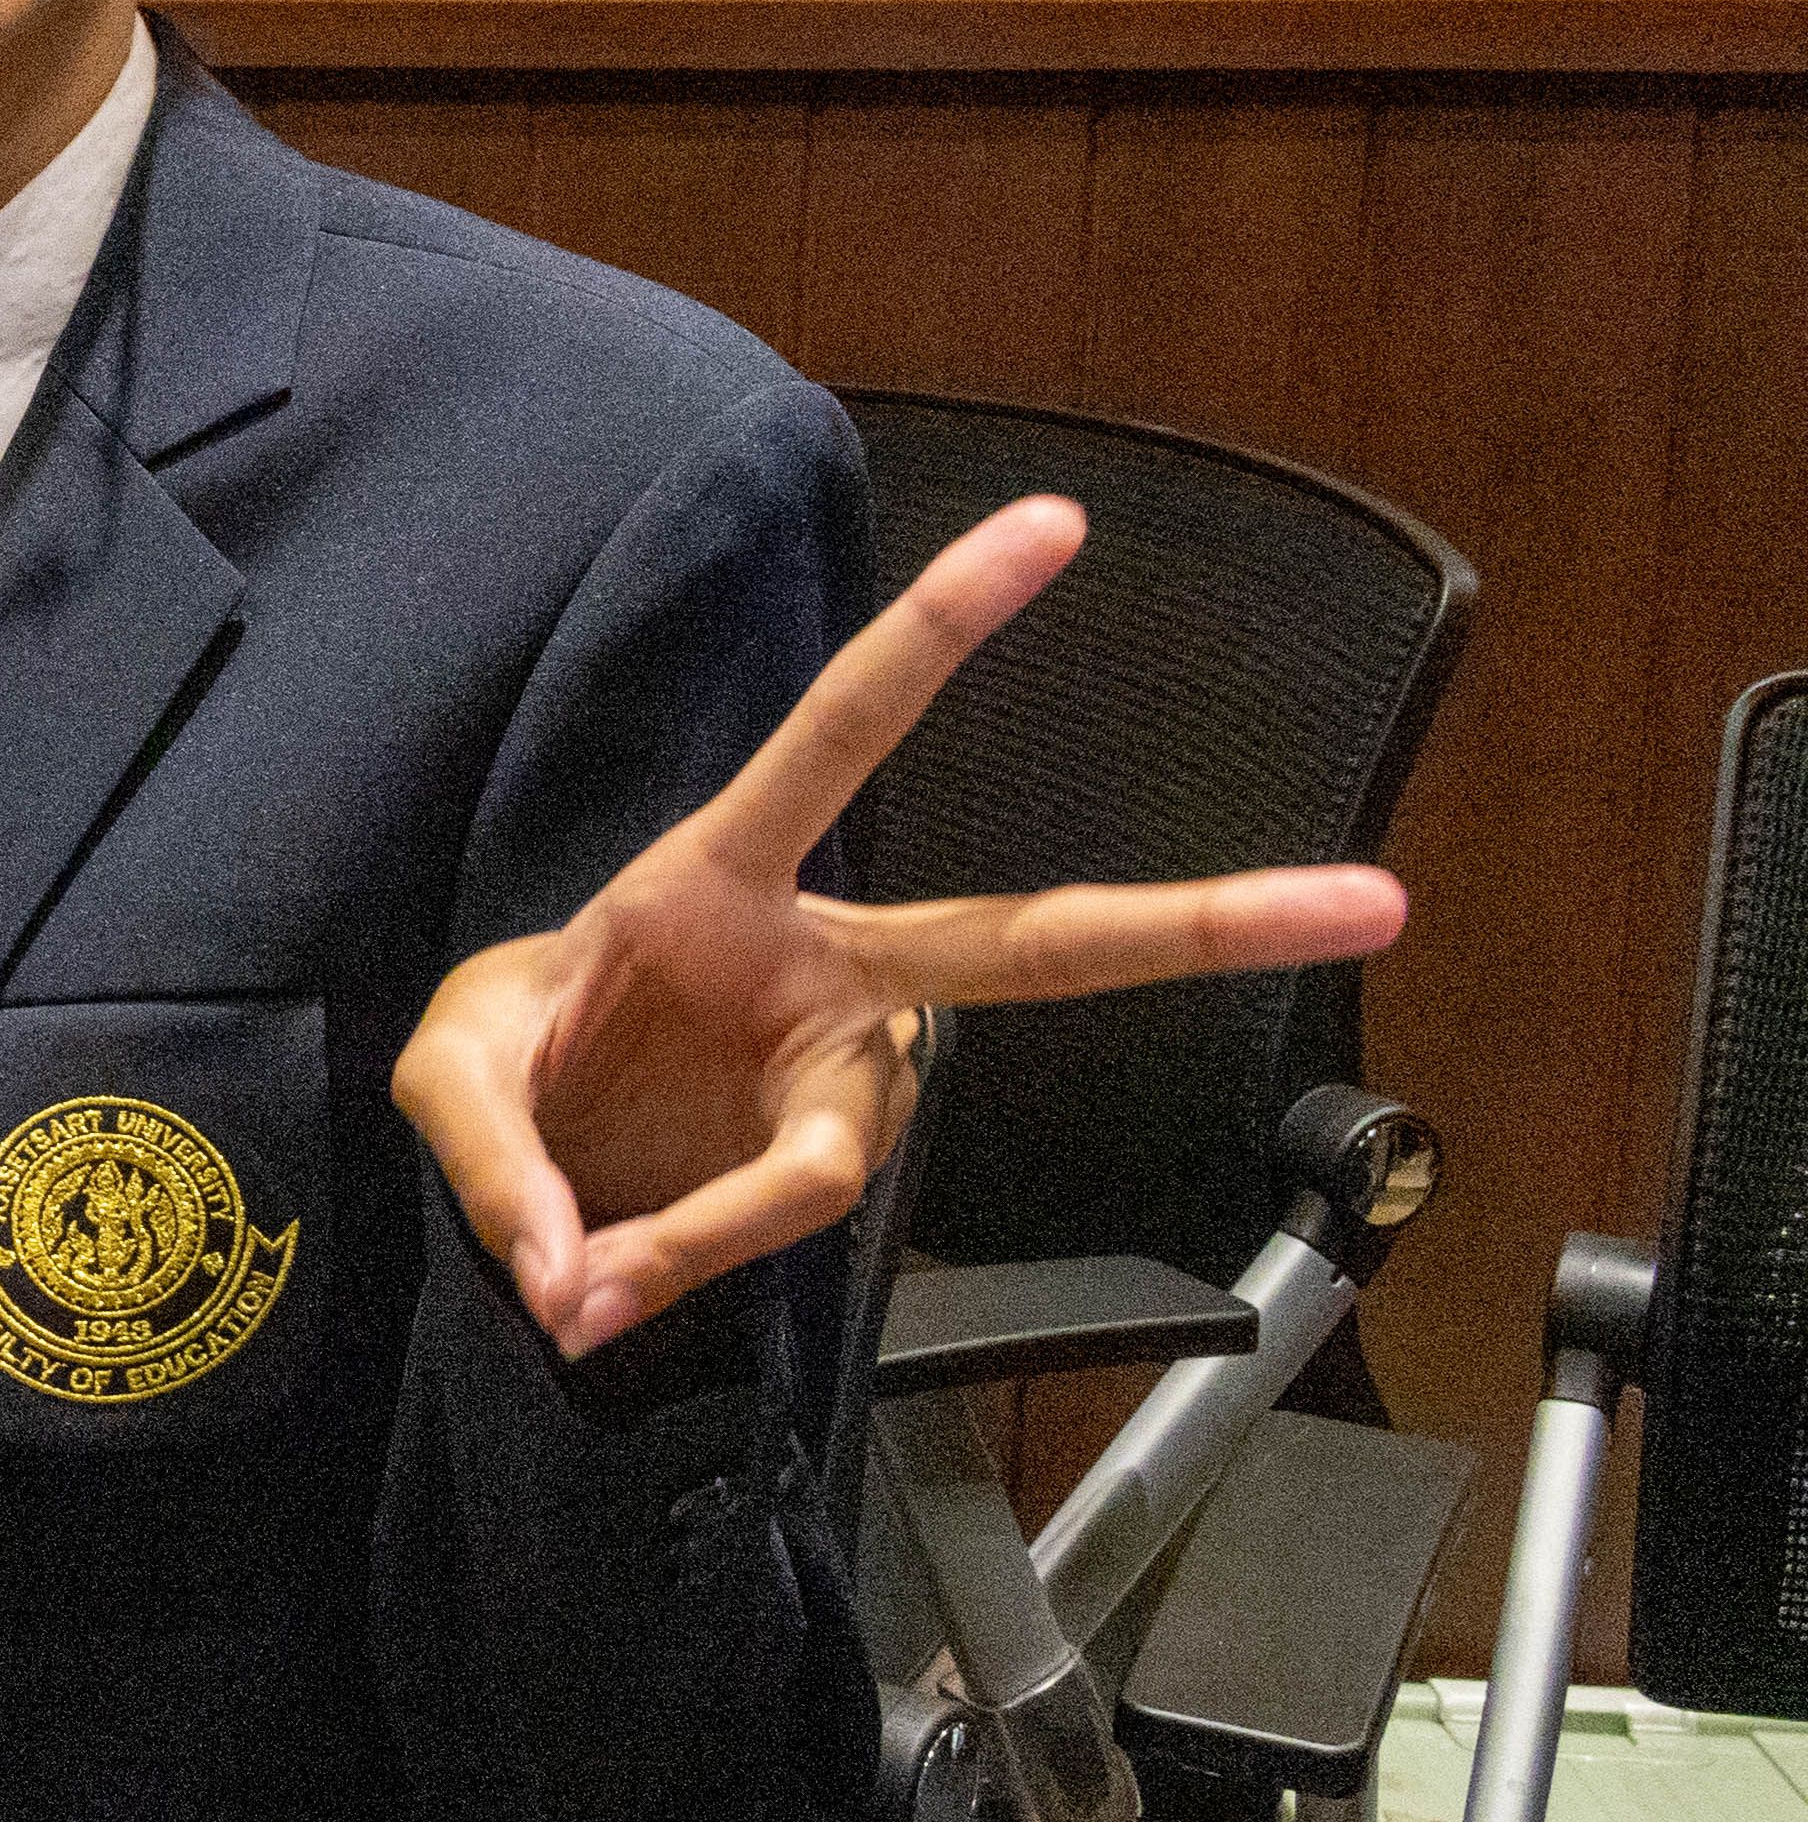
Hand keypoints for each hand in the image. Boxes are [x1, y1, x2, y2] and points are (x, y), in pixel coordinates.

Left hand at [394, 496, 1410, 1357]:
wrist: (524, 1166)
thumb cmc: (513, 1065)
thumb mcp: (447, 1070)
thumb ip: (497, 1153)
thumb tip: (578, 1276)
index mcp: (726, 873)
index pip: (846, 731)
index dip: (941, 629)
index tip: (1051, 526)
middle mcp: (829, 967)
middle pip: (1038, 939)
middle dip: (1206, 922)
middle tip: (1372, 900)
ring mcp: (847, 1075)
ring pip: (830, 1163)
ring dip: (696, 1225)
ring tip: (577, 1276)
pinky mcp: (827, 1166)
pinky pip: (779, 1225)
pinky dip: (679, 1266)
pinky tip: (599, 1295)